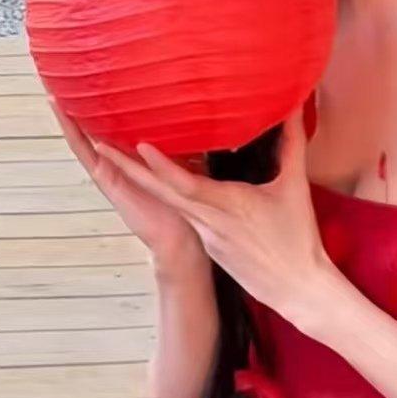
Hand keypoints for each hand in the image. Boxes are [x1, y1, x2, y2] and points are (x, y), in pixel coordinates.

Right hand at [48, 96, 206, 272]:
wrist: (179, 235)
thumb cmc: (183, 200)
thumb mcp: (182, 158)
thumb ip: (180, 137)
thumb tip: (195, 109)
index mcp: (131, 156)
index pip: (110, 125)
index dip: (97, 106)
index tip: (88, 83)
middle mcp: (115, 162)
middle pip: (89, 130)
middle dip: (73, 109)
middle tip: (59, 84)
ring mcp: (108, 171)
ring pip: (81, 140)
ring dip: (66, 120)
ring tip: (53, 97)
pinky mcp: (107, 181)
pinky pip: (87, 155)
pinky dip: (75, 137)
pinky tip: (68, 120)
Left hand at [92, 105, 337, 322]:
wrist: (297, 290)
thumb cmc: (297, 238)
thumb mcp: (294, 187)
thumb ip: (291, 144)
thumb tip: (293, 106)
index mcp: (224, 207)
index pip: (184, 185)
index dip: (160, 165)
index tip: (139, 144)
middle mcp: (206, 222)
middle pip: (160, 192)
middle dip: (128, 168)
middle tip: (98, 144)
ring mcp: (205, 235)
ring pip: (169, 202)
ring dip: (143, 179)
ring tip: (119, 153)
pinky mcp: (209, 244)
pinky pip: (183, 213)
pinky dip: (167, 194)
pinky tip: (160, 180)